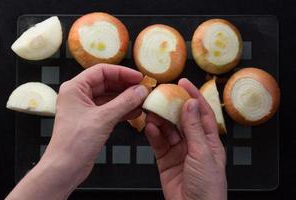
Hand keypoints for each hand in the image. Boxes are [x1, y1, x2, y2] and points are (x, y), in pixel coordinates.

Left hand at [6, 64, 148, 199]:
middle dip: (126, 86)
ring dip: (126, 99)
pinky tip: (136, 113)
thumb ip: (125, 102)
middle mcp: (79, 95)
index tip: (139, 78)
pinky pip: (110, 110)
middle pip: (107, 83)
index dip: (122, 73)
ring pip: (110, 98)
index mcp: (75, 88)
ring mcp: (86, 109)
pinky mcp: (92, 121)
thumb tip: (142, 90)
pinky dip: (123, 111)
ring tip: (143, 101)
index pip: (101, 71)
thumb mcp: (104, 118)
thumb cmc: (77, 141)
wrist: (65, 169)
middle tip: (144, 90)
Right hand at [145, 78, 226, 199]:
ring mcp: (178, 151)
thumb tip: (190, 104)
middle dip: (171, 107)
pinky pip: (158, 143)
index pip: (201, 112)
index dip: (193, 95)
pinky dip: (153, 134)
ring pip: (167, 129)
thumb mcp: (202, 153)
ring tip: (151, 111)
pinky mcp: (165, 160)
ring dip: (160, 120)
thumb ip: (194, 128)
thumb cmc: (207, 186)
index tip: (183, 82)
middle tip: (160, 96)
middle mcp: (194, 143)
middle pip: (181, 118)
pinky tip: (149, 127)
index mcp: (209, 140)